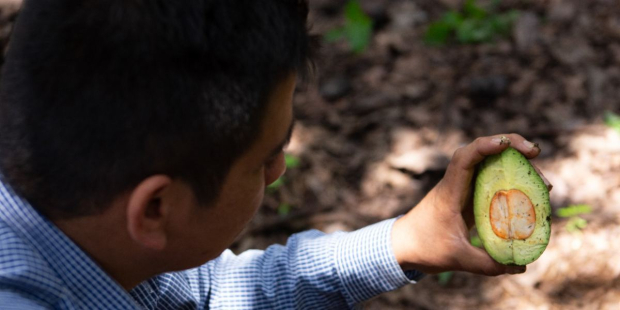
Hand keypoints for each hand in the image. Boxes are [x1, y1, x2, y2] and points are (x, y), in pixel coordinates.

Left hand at [391, 134, 550, 275]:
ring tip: (542, 182)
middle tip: (535, 155)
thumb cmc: (424, 248)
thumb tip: (520, 266)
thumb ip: (488, 264)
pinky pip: (491, 182)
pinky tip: (530, 194)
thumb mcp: (456, 259)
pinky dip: (511, 183)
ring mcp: (462, 189)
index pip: (463, 158)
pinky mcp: (468, 198)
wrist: (403, 247)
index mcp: (449, 192)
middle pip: (481, 154)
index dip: (484, 145)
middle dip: (509, 148)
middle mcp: (456, 185)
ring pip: (489, 167)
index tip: (507, 144)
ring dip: (514, 166)